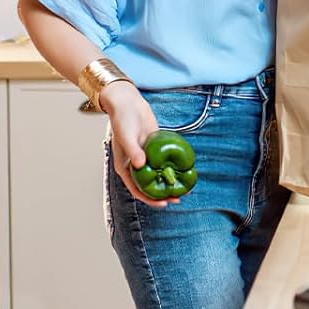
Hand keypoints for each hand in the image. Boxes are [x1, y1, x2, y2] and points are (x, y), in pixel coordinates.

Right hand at [103, 82, 179, 206]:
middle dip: (164, 194)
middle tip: (179, 198)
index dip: (151, 200)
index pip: (138, 190)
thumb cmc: (122, 121)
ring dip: (171, 182)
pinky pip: (165, 162)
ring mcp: (147, 157)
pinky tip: (185, 170)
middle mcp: (136, 166)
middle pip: (151, 186)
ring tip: (186, 188)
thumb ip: (133, 151)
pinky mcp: (155, 148)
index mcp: (126, 168)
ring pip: (160, 175)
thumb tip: (141, 165)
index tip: (164, 203)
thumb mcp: (126, 137)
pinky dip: (173, 167)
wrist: (128, 104)